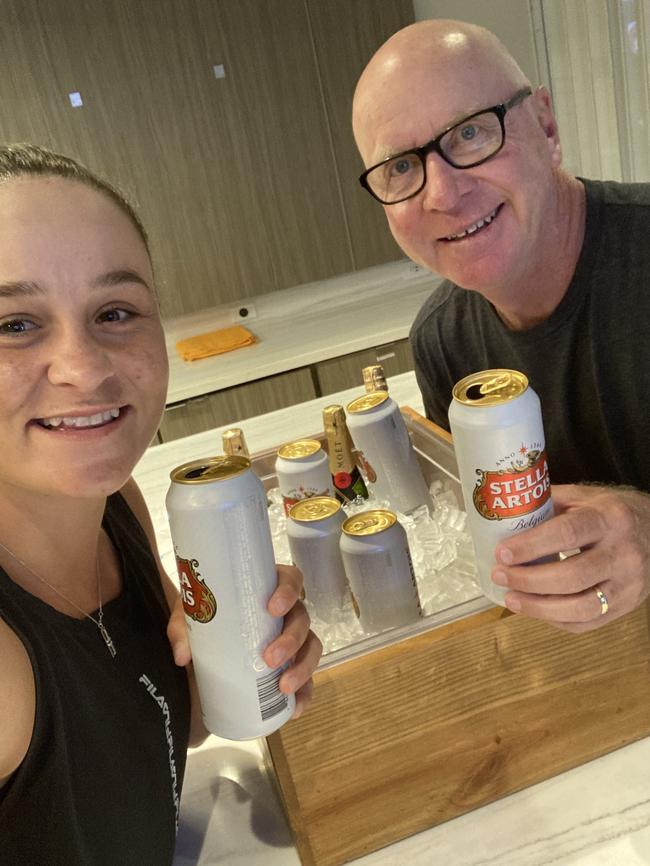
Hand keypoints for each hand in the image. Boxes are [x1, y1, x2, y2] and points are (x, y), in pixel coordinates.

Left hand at [167, 563, 321, 717]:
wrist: (203, 653)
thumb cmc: (205, 619)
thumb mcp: (190, 617)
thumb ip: (182, 629)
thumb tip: (183, 656)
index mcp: (267, 589)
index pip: (290, 579)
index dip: (288, 590)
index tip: (273, 607)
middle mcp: (286, 613)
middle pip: (302, 618)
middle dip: (291, 639)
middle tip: (270, 657)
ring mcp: (293, 641)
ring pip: (311, 648)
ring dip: (302, 667)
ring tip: (283, 686)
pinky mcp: (293, 668)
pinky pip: (308, 680)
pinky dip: (305, 695)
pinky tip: (295, 709)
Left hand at [490, 483, 649, 632]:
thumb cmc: (611, 512)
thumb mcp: (584, 496)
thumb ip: (548, 503)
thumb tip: (503, 512)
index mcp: (609, 518)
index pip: (566, 534)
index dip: (531, 546)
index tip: (503, 553)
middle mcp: (623, 553)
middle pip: (571, 576)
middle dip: (528, 580)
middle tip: (500, 576)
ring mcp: (628, 584)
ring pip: (580, 608)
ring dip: (538, 607)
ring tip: (510, 598)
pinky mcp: (627, 606)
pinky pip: (587, 623)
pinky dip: (555, 619)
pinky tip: (534, 609)